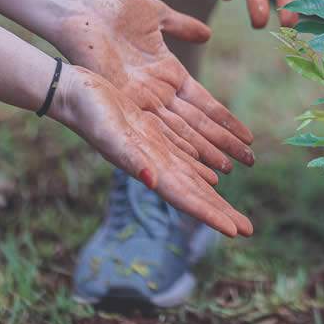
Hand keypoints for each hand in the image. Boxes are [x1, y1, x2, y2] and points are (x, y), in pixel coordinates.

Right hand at [51, 65, 252, 236]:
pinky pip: (187, 155)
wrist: (74, 93)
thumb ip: (130, 158)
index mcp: (149, 168)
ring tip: (235, 212)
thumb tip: (152, 181)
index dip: (210, 214)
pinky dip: (203, 169)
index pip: (187, 197)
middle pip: (195, 194)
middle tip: (249, 230)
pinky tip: (215, 175)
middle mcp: (156, 165)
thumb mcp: (109, 133)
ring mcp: (156, 151)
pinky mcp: (155, 135)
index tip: (235, 231)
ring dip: (215, 196)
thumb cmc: (88, 113)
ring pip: (194, 177)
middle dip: (220, 212)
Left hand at [57, 0, 253, 173]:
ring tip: (224, 178)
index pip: (205, 106)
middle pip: (197, 128)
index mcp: (168, 75)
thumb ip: (181, 26)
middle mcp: (157, 95)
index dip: (227, 122)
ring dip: (201, 158)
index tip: (249, 138)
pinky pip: (149, 136)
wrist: (77, 9)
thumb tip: (207, 34)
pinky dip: (166, 155)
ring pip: (178, 137)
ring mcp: (140, 103)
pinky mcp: (121, 105)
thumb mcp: (155, 15)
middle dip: (223, 147)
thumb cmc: (111, 9)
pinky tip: (183, 171)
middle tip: (249, 163)